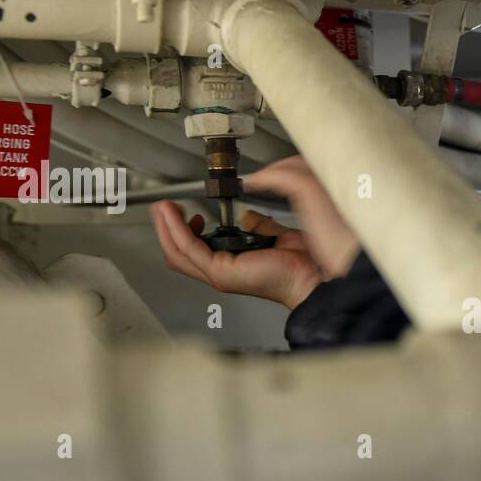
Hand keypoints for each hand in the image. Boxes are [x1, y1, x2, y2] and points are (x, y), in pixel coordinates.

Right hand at [149, 156, 360, 308]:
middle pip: (179, 253)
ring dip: (166, 227)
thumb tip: (248, 216)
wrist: (317, 273)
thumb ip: (259, 225)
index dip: (185, 229)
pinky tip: (174, 214)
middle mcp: (224, 270)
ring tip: (163, 208)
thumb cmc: (304, 261)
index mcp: (235, 263)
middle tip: (163, 207)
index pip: (197, 249)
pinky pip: (190, 250)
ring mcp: (221, 273)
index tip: (184, 210)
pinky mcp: (222, 272)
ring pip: (178, 252)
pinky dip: (177, 230)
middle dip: (166, 227)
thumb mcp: (275, 233)